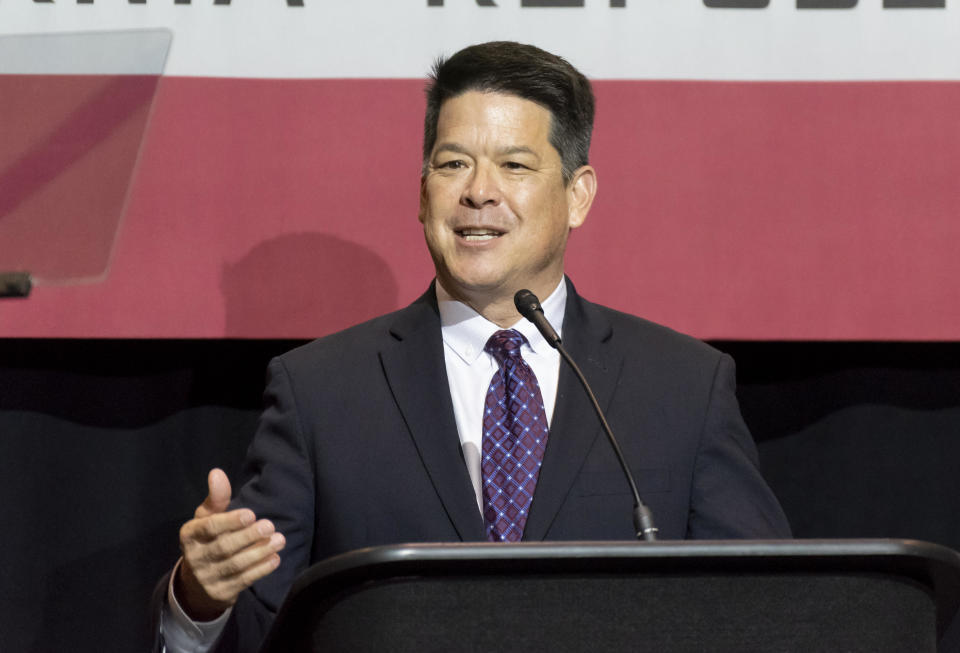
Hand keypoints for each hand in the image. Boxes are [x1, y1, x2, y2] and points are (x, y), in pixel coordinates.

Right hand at [174, 468, 284, 620]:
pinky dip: (260, 570)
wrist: (198, 582)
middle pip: (223, 547)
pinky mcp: (220, 593)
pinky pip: (242, 581)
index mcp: (190, 535)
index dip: (230, 522)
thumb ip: (216, 498)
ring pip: (235, 565)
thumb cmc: (208, 540)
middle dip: (248, 537)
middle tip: (269, 526)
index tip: (251, 514)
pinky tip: (275, 559)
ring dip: (259, 553)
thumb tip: (217, 472)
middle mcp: (195, 557)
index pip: (209, 528)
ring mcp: (207, 578)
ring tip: (279, 540)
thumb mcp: (207, 518)